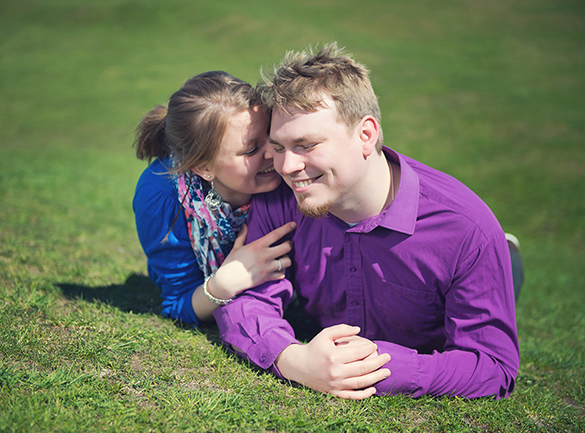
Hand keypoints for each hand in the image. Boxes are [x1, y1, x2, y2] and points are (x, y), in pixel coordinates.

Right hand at [209, 222, 295, 299]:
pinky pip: (282, 274)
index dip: (287, 228)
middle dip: (289, 244)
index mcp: (257, 246)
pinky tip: (278, 269)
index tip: (293, 224)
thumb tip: (244, 225)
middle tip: (287, 244)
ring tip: (283, 257)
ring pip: (287, 261)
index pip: (276, 234)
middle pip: (286, 247)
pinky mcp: (268, 278)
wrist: (228, 281)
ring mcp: (267, 268)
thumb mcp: (236, 247)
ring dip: (287, 259)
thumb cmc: (231, 263)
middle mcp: (265, 256)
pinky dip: (282, 272)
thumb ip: (242, 235)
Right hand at [275, 324, 390, 399]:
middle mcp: (335, 372)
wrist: (299, 366)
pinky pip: (352, 396)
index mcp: (334, 356)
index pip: (358, 353)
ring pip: (361, 383)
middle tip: (388, 357)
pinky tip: (373, 389)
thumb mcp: (325, 334)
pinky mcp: (334, 392)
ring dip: (376, 378)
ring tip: (387, 372)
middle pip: (363, 368)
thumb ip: (341, 329)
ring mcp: (335, 384)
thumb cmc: (315, 348)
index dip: (370, 349)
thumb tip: (358, 329)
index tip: (375, 346)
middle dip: (378, 363)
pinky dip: (364, 394)